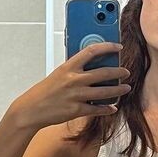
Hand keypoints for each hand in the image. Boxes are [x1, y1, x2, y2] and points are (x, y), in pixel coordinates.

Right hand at [10, 41, 130, 128]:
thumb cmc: (44, 92)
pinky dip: (107, 109)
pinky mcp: (77, 110)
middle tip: (126, 72)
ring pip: (104, 92)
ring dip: (118, 90)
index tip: (117, 47)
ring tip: (126, 88)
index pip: (92, 51)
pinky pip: (97, 109)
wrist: (31, 109)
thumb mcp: (58, 74)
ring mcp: (76, 95)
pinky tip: (112, 108)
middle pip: (103, 73)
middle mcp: (73, 80)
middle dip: (118, 72)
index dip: (108, 47)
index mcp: (68, 67)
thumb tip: (92, 67)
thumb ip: (74, 70)